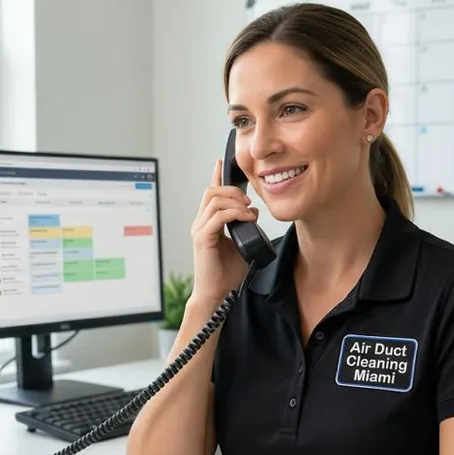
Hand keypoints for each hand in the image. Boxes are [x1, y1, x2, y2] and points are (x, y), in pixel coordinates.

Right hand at [189, 159, 255, 303]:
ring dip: (235, 201)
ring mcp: (199, 230)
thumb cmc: (226, 273)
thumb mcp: (242, 244)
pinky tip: (247, 219)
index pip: (210, 193)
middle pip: (212, 191)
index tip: (222, 161)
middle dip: (232, 190)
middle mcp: (200, 223)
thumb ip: (246, 226)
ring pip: (214, 200)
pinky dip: (235, 214)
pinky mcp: (203, 238)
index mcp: (207, 223)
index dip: (216, 175)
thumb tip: (253, 211)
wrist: (216, 293)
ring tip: (249, 211)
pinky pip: (218, 216)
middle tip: (248, 200)